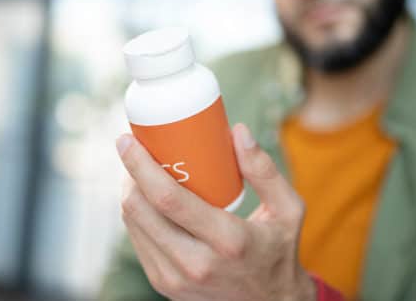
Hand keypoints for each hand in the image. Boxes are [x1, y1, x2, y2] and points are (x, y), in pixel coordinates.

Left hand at [116, 123, 315, 300]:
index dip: (141, 166)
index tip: (127, 140)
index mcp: (229, 241)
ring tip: (138, 170)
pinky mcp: (164, 286)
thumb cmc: (279, 251)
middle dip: (128, 174)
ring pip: (133, 226)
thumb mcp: (288, 210)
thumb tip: (237, 130)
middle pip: (141, 211)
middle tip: (131, 149)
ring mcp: (176, 279)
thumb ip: (265, 170)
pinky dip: (136, 215)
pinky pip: (138, 241)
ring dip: (129, 192)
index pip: (169, 199)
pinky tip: (143, 197)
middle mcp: (197, 264)